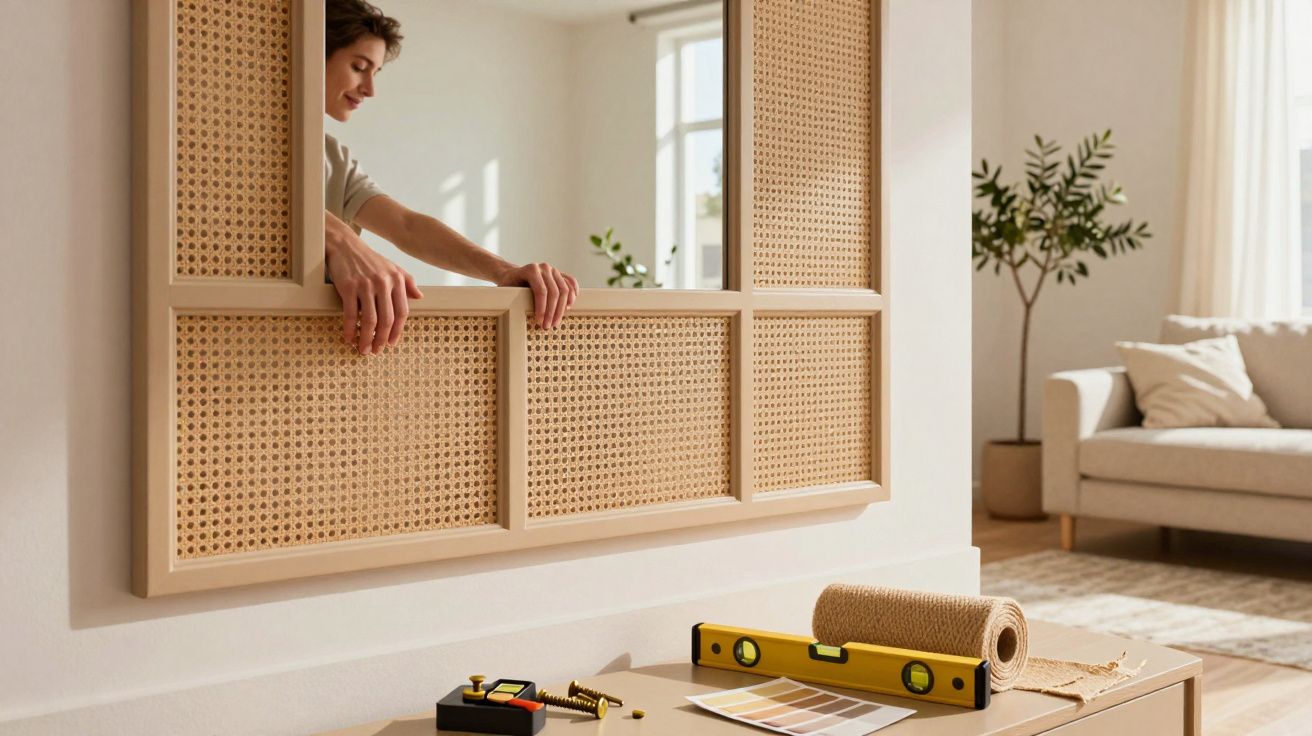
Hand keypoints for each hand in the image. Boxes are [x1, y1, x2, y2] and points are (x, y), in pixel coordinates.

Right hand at [325, 223, 422, 354]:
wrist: (345, 245)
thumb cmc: (369, 259)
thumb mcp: (392, 267)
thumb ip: (407, 282)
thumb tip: (420, 296)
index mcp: (397, 280)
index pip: (402, 312)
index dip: (397, 331)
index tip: (392, 344)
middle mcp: (384, 283)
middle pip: (387, 320)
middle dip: (382, 340)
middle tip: (376, 351)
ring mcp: (366, 285)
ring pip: (369, 320)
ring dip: (366, 339)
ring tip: (363, 349)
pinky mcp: (348, 287)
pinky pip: (350, 314)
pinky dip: (350, 329)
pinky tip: (349, 338)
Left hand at [495, 262, 577, 328]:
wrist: (512, 274)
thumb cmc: (509, 283)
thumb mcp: (507, 289)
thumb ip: (514, 298)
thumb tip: (519, 314)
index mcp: (532, 269)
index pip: (541, 291)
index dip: (542, 308)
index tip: (540, 321)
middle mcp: (544, 268)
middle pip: (554, 292)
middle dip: (552, 312)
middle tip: (548, 326)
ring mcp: (553, 270)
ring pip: (564, 290)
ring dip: (562, 308)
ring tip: (556, 321)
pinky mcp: (559, 274)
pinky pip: (571, 282)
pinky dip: (573, 294)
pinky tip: (569, 305)